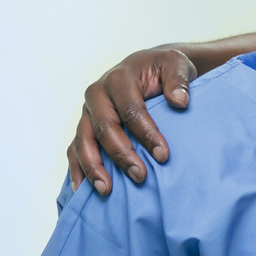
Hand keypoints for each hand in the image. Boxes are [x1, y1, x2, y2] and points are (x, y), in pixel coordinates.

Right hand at [67, 47, 196, 195]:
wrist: (147, 68)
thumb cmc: (162, 69)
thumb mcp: (175, 64)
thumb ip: (178, 80)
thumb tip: (180, 101)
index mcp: (118, 79)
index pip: (131, 110)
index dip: (146, 133)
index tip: (163, 156)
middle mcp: (97, 95)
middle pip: (104, 128)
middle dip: (121, 155)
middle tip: (140, 176)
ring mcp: (88, 113)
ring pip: (83, 141)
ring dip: (93, 167)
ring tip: (106, 190)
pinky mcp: (84, 127)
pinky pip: (74, 149)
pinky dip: (77, 169)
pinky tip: (82, 190)